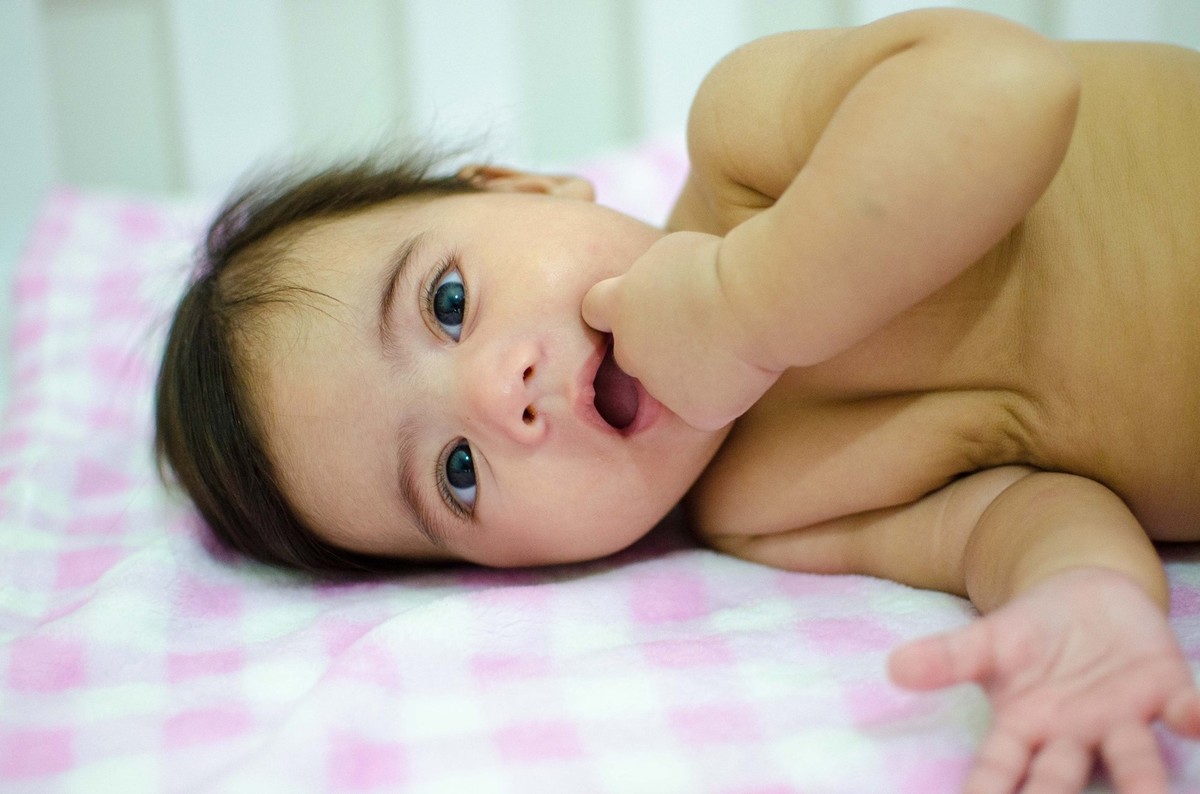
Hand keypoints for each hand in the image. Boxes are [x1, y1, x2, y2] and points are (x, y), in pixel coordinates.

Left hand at [582, 231, 778, 430]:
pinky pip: (706, 405)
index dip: (616, 310)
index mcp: (620, 305)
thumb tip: (657, 298)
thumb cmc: (721, 266)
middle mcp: (630, 352)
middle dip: (656, 346)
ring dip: (692, 368)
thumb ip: (653, 283)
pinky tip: (744, 369)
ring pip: (673, 382)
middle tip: (697, 328)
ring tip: (730, 342)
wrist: (755, 301)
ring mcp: (660, 388)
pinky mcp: (694, 413)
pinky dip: (724, 391)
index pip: (595, 310)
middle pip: (633, 353)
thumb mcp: (671, 254)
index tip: (636, 306)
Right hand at [889, 567, 1199, 793]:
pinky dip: (1191, 716)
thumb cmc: (1033, 633)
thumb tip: (894, 668)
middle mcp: (1075, 739)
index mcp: (1024, 730)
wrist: (1090, 596)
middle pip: (1063, 778)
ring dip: (1141, 781)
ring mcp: (1123, 721)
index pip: (1000, 771)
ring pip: (1133, 760)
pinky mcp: (1166, 692)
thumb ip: (947, 659)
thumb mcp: (987, 642)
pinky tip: (1189, 717)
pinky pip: (1184, 710)